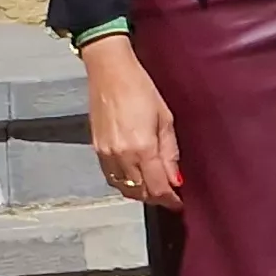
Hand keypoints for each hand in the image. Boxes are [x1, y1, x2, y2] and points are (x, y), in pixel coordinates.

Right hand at [81, 35, 183, 210]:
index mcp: (142, 148)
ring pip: (125, 188)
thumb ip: (170, 152)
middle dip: (157, 197)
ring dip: (141, 193)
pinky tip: (135, 178)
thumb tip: (176, 179)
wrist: (109, 72)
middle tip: (170, 194)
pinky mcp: (96, 150)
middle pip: (141, 192)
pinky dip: (125, 184)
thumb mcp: (165, 119)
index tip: (179, 203)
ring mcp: (106, 155)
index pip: (158, 187)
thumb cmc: (141, 89)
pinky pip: (112, 178)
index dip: (170, 200)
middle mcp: (122, 156)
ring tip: (153, 187)